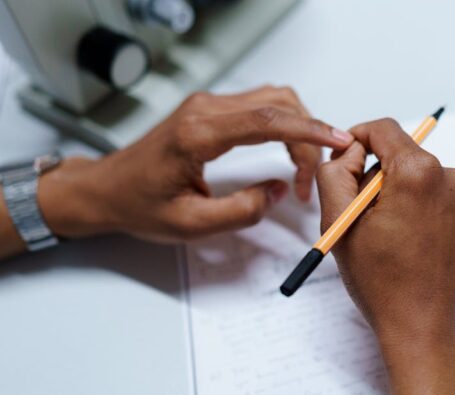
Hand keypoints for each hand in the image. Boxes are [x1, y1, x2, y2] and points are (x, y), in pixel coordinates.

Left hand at [36, 86, 353, 242]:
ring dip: (298, 129)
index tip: (337, 141)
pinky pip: (260, 106)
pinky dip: (284, 124)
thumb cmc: (140, 205)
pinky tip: (289, 148)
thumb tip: (277, 190)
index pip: (267, 120)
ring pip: (273, 101)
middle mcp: (204, 110)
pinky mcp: (211, 110)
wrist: (107, 189)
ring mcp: (207, 105)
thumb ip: (240, 211)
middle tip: (311, 179)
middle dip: (307, 138)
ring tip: (304, 167)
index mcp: (198, 135)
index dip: (308, 131)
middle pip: (278, 106)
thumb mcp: (191, 225)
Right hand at [316, 119, 454, 394]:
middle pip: (406, 156)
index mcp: (418, 173)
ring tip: (396, 237)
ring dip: (407, 195)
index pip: (384, 130)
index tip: (349, 159)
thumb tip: (350, 150)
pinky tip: (419, 242)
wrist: (425, 330)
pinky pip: (447, 198)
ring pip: (426, 178)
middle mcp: (452, 178)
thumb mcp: (340, 224)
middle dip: (382, 176)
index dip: (359, 139)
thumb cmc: (382, 284)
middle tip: (367, 215)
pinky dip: (430, 210)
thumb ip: (336, 172)